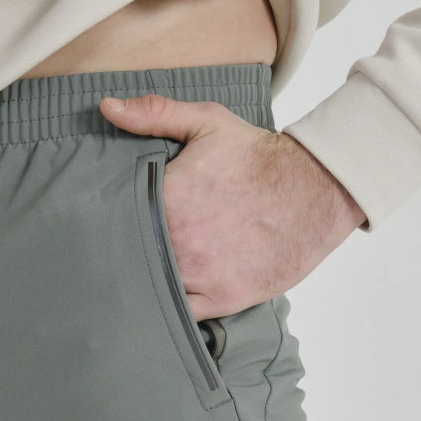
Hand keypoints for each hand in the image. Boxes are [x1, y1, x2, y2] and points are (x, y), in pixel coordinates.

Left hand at [99, 94, 367, 320]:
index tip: (101, 221)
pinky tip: (162, 297)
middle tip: (111, 250)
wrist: (319, 189)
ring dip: (142, 281)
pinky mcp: (224, 298)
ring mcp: (201, 274)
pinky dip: (169, 307)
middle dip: (121, 251)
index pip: (116, 218)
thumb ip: (154, 114)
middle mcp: (180, 241)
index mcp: (168, 199)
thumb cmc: (260, 157)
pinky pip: (181, 313)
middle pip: (131, 255)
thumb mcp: (207, 122)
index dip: (106, 221)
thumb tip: (107, 107)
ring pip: (152, 286)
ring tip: (133, 274)